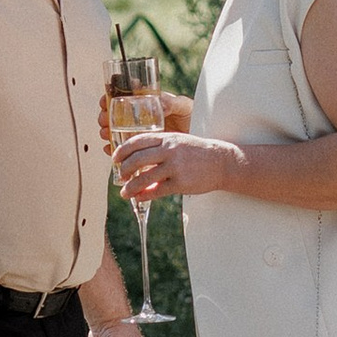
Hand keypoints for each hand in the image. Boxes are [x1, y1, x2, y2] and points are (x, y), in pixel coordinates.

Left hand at [112, 127, 241, 202]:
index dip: (122, 150)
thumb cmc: (197, 152)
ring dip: (131, 187)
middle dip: (124, 169)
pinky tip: (139, 198)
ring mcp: (175, 167)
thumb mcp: (178, 142)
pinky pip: (157, 191)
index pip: (137, 141)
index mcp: (167, 138)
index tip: (115, 158)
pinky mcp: (181, 183)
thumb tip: (139, 161)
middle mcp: (169, 150)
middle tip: (120, 176)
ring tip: (124, 193)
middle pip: (137, 159)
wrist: (221, 162)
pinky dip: (145, 196)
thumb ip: (159, 148)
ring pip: (144, 177)